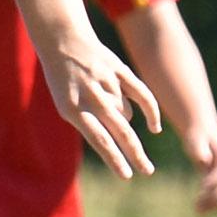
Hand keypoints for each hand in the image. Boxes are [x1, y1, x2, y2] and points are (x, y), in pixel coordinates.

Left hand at [43, 36, 159, 177]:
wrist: (62, 41)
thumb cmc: (65, 80)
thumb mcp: (67, 105)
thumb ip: (92, 122)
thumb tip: (123, 137)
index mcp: (73, 109)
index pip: (99, 139)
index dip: (114, 158)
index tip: (126, 175)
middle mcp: (91, 96)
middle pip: (120, 131)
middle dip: (135, 154)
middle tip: (148, 171)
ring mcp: (107, 82)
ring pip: (126, 113)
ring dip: (120, 118)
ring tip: (99, 101)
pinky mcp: (119, 70)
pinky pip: (141, 95)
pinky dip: (150, 111)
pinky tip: (154, 127)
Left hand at [187, 126, 216, 215]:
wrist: (203, 134)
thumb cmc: (196, 136)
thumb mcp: (194, 140)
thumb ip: (199, 149)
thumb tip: (204, 159)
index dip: (214, 181)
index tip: (200, 189)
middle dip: (214, 196)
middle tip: (196, 206)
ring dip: (215, 204)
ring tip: (197, 211)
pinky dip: (215, 205)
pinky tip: (200, 209)